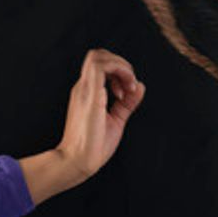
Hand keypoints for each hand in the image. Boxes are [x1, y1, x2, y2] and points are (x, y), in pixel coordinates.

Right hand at [21, 49, 144, 203]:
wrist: (77, 162)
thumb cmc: (93, 146)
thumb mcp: (115, 120)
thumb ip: (126, 103)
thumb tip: (140, 87)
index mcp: (87, 92)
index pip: (100, 64)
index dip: (119, 70)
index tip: (128, 91)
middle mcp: (84, 87)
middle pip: (98, 55)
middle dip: (120, 64)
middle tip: (129, 86)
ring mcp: (85, 90)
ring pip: (99, 56)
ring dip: (120, 66)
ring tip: (128, 88)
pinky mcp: (90, 96)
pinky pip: (101, 68)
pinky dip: (119, 72)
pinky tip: (124, 92)